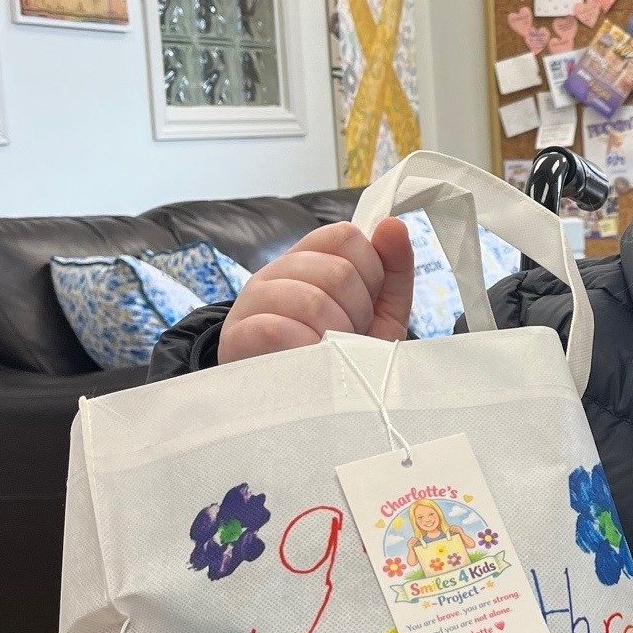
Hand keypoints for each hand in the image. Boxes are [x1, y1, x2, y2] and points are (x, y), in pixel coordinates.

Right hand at [218, 218, 414, 363]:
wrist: (291, 407)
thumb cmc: (336, 357)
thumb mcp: (376, 315)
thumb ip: (392, 272)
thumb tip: (394, 225)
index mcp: (308, 260)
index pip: (346, 236)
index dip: (370, 272)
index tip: (366, 306)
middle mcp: (276, 272)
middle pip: (337, 272)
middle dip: (357, 313)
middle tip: (346, 337)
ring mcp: (253, 302)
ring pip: (312, 301)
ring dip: (335, 337)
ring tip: (327, 354)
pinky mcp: (237, 336)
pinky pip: (281, 330)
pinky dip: (306, 351)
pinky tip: (308, 363)